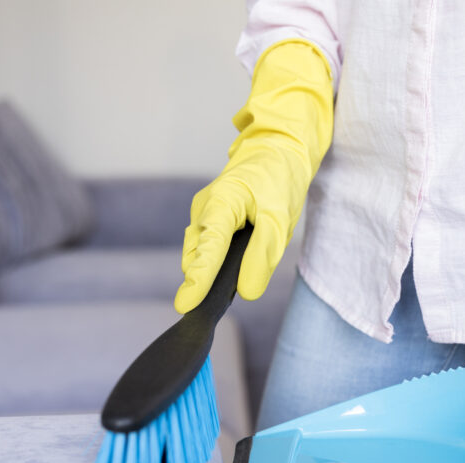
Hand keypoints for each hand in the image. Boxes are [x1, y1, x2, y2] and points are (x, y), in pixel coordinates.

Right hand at [174, 40, 332, 313]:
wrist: (278, 150)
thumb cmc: (279, 180)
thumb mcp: (279, 220)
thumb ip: (262, 256)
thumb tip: (246, 291)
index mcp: (222, 203)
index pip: (208, 248)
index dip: (198, 279)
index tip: (184, 305)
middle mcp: (205, 209)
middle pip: (197, 254)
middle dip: (201, 281)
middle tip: (208, 310)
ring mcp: (204, 213)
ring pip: (200, 252)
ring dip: (207, 273)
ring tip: (214, 298)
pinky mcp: (210, 219)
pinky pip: (207, 246)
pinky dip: (213, 263)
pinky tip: (225, 276)